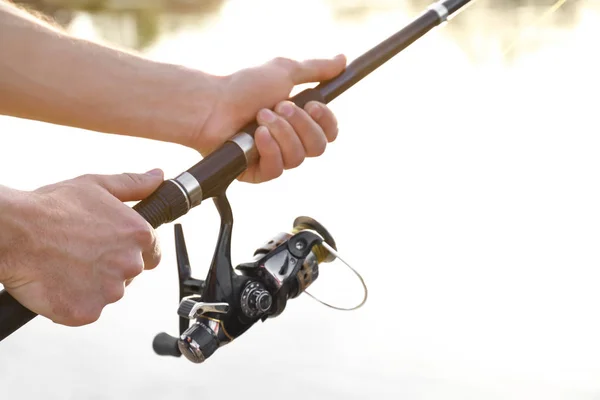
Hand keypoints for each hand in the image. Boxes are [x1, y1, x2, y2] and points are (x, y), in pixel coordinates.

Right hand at [0, 170, 163, 325]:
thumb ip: (134, 184)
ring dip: (91, 284)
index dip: (133, 251)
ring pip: (107, 293)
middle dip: (109, 266)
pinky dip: (72, 301)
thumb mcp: (98, 185)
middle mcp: (130, 264)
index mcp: (139, 236)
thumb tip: (158, 177)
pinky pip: (86, 310)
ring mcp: (109, 291)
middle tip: (80, 252)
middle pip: (129, 274)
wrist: (12, 231)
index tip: (113, 248)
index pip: (153, 255)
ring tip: (65, 264)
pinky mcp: (87, 312)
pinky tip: (57, 281)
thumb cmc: (51, 207)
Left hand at [195, 55, 346, 182]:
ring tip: (260, 117)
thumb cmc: (243, 87)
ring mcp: (274, 157)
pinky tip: (256, 137)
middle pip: (318, 147)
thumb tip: (342, 60)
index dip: (326, 121)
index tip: (312, 105)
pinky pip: (277, 170)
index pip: (329, 132)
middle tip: (279, 106)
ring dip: (281, 133)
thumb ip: (315, 69)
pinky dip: (269, 150)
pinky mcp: (258, 172)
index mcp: (299, 121)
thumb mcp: (284, 71)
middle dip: (300, 125)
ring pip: (298, 158)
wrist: (212, 105)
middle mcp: (290, 141)